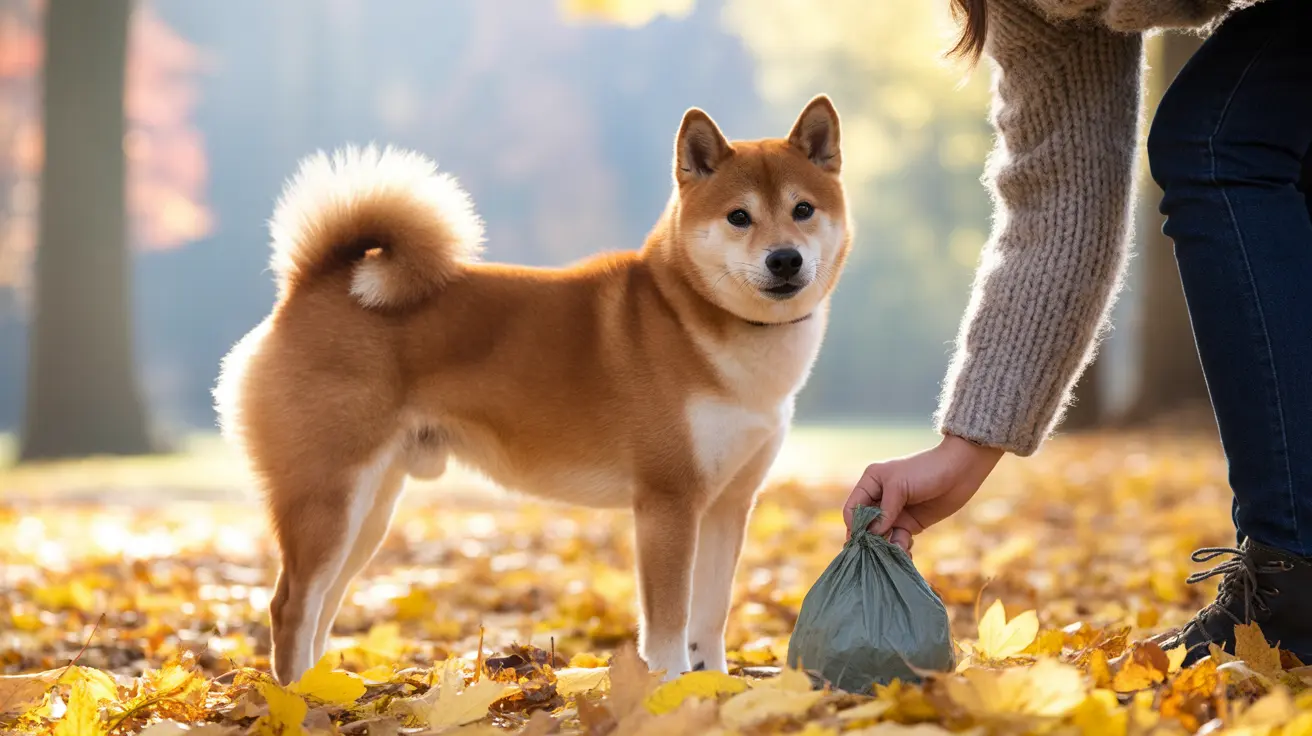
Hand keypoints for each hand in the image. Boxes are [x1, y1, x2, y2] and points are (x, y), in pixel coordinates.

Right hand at [843, 434, 1002, 552]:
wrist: (960, 471)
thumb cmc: (926, 470)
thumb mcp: (899, 486)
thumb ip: (884, 511)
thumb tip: (873, 534)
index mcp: (871, 483)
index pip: (853, 508)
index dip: (854, 525)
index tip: (860, 541)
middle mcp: (879, 499)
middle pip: (865, 525)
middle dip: (868, 540)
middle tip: (873, 556)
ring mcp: (895, 513)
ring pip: (881, 536)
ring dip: (885, 548)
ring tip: (894, 555)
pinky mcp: (910, 524)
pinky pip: (898, 541)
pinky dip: (900, 549)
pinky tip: (906, 553)